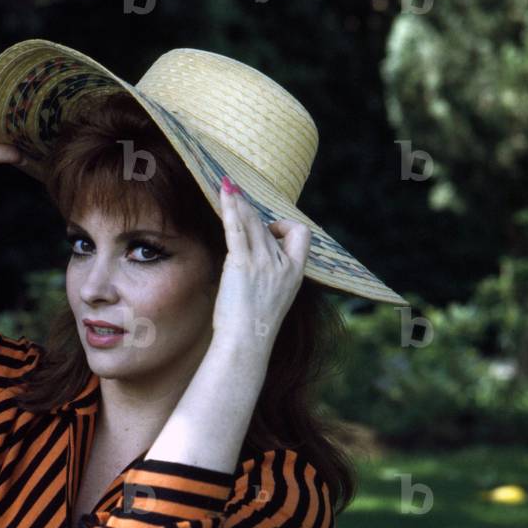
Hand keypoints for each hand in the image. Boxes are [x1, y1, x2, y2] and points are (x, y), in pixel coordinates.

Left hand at [213, 177, 311, 350]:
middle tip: (235, 196)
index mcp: (295, 272)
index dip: (285, 227)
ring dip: (239, 202)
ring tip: (227, 184)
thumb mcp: (273, 296)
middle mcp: (282, 264)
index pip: (302, 234)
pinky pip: (237, 228)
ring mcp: (263, 263)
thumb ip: (269, 273)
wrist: (247, 342)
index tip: (269, 232)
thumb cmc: (254, 326)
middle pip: (268, 225)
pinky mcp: (242, 263)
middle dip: (251, 211)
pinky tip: (225, 192)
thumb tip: (254, 257)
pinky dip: (231, 207)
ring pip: (252, 221)